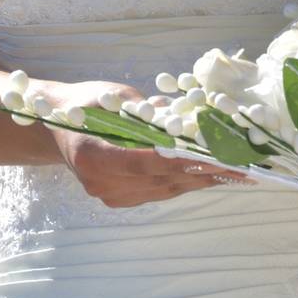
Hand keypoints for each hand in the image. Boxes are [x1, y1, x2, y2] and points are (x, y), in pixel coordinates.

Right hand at [49, 80, 250, 207]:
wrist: (56, 128)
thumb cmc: (85, 105)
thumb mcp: (114, 97)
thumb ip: (147, 111)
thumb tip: (185, 116)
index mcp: (92, 156)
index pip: (145, 161)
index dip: (182, 160)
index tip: (217, 157)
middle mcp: (100, 183)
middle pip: (161, 179)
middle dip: (204, 171)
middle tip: (241, 165)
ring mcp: (109, 196)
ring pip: (165, 189)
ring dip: (202, 180)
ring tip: (236, 172)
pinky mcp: (119, 200)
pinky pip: (159, 191)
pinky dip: (186, 182)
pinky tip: (211, 174)